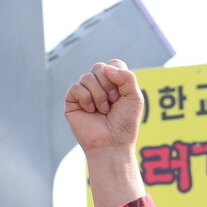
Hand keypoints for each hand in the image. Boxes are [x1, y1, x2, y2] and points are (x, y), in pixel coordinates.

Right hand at [64, 60, 146, 206]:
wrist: (112, 143)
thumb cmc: (125, 123)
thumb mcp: (134, 97)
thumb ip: (126, 76)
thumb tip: (104, 68)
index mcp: (114, 83)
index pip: (113, 64)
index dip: (118, 76)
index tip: (121, 94)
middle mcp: (98, 86)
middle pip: (99, 67)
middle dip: (109, 85)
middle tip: (113, 103)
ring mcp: (84, 93)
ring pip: (87, 77)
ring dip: (99, 95)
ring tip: (103, 110)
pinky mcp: (72, 101)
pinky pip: (76, 87)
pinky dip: (86, 99)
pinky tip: (91, 111)